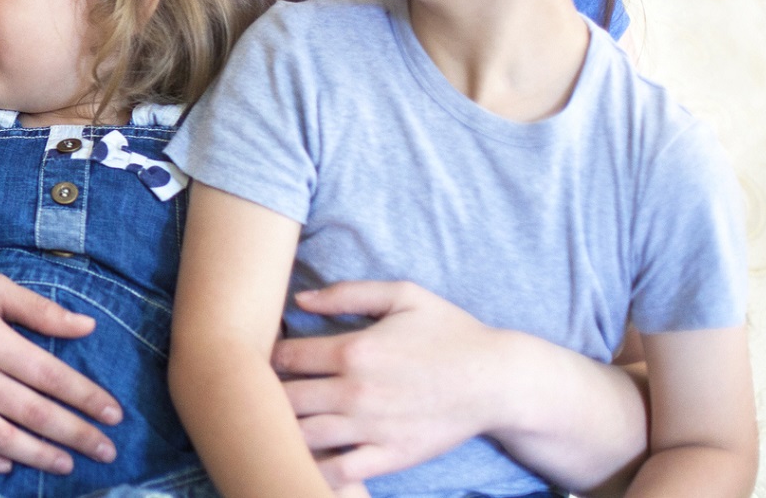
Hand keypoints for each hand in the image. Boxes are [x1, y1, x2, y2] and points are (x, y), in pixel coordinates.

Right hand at [0, 266, 119, 477]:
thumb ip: (39, 309)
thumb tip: (87, 326)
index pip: (51, 375)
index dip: (86, 397)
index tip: (114, 414)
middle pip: (34, 414)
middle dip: (76, 434)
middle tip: (106, 451)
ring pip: (0, 440)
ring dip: (39, 456)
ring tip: (68, 464)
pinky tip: (4, 463)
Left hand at [272, 281, 504, 486]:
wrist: (498, 381)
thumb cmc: (450, 332)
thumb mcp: (403, 296)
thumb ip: (348, 293)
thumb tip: (299, 299)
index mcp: (353, 350)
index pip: (285, 357)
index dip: (269, 356)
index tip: (270, 358)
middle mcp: (355, 392)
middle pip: (284, 399)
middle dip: (267, 395)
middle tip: (266, 393)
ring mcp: (371, 429)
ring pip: (302, 437)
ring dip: (284, 430)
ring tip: (281, 423)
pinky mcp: (390, 457)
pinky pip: (339, 472)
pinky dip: (315, 468)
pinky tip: (308, 457)